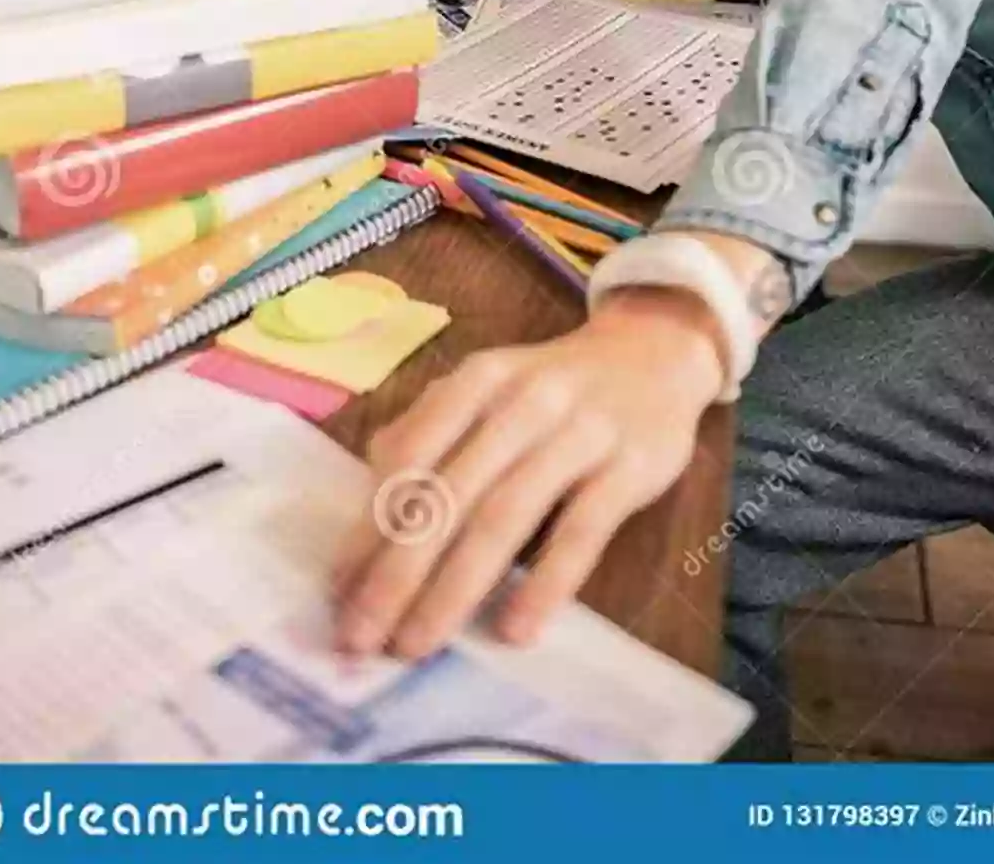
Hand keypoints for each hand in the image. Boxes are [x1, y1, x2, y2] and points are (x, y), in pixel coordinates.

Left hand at [332, 290, 723, 660]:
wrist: (656, 351)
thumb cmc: (554, 385)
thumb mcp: (489, 385)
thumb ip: (430, 428)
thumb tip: (369, 493)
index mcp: (478, 379)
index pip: (410, 455)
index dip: (369, 524)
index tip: (337, 589)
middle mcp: (523, 400)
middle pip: (449, 493)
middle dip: (398, 572)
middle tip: (363, 636)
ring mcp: (580, 431)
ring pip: (505, 515)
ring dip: (455, 586)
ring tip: (418, 642)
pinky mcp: (630, 465)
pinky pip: (582, 531)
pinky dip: (545, 583)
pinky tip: (514, 630)